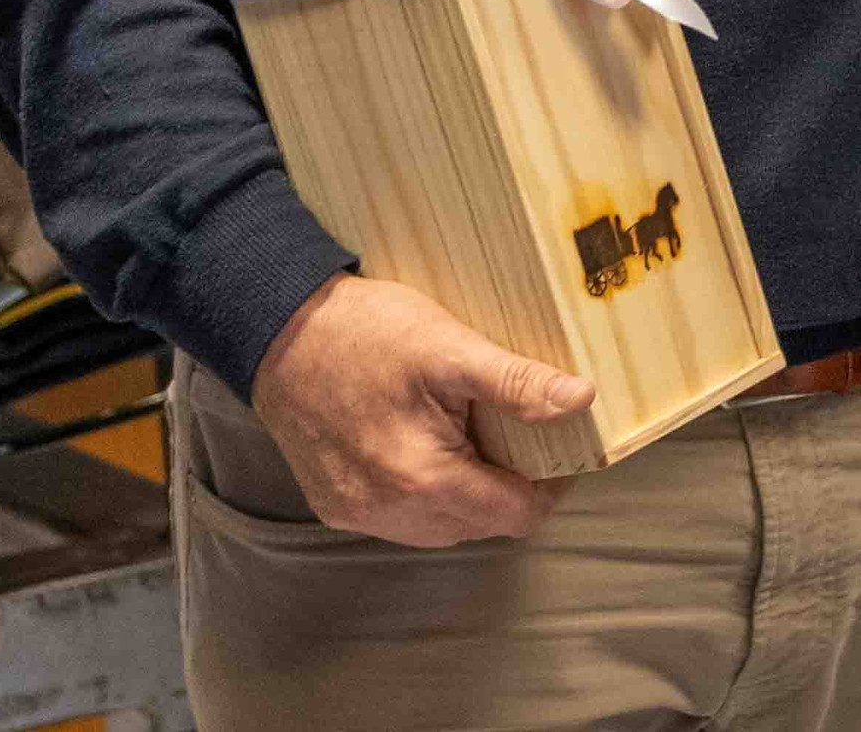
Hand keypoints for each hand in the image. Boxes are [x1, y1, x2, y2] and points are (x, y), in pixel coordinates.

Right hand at [243, 272, 593, 546]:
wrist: (279, 333)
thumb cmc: (366, 334)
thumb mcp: (451, 348)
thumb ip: (516, 382)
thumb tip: (581, 400)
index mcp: (422, 480)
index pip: (515, 516)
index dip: (550, 486)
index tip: (560, 448)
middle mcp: (385, 512)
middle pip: (481, 525)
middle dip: (510, 487)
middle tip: (520, 433)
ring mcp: (355, 513)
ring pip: (443, 528)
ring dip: (470, 494)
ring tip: (476, 436)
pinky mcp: (335, 505)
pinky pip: (402, 519)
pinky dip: (429, 494)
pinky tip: (433, 447)